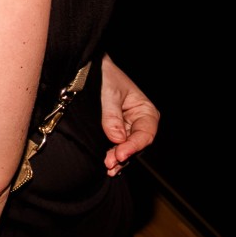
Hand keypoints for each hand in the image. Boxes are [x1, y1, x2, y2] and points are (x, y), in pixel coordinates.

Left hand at [99, 55, 159, 175]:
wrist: (90, 69)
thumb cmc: (105, 75)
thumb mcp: (108, 92)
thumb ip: (112, 115)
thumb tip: (117, 139)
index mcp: (145, 111)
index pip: (145, 134)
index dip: (134, 146)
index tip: (121, 153)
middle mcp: (139, 122)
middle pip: (136, 145)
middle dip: (124, 155)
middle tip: (110, 163)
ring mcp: (126, 129)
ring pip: (126, 148)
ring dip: (118, 158)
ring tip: (108, 167)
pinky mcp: (114, 132)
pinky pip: (115, 146)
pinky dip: (112, 155)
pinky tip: (107, 164)